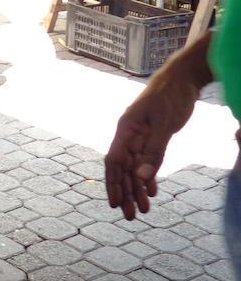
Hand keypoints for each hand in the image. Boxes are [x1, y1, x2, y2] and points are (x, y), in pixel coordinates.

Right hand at [104, 75, 200, 219]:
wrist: (182, 79)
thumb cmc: (171, 97)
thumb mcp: (165, 125)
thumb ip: (153, 151)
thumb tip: (140, 177)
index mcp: (126, 130)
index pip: (114, 161)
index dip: (112, 183)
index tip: (114, 203)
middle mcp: (129, 135)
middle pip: (123, 169)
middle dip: (125, 193)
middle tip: (130, 217)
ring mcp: (140, 136)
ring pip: (135, 167)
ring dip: (137, 189)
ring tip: (143, 211)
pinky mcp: (152, 137)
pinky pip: (146, 161)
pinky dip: (148, 177)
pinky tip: (151, 191)